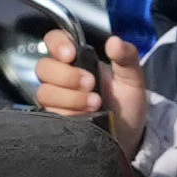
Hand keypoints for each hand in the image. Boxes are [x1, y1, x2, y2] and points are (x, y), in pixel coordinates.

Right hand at [29, 27, 150, 140]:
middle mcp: (62, 77)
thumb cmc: (127, 104)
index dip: (57, 44)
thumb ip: (126, 57)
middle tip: (91, 84)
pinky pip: (49, 115)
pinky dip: (68, 115)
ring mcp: (56, 100)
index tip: (71, 54)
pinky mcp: (54, 121)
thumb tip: (114, 41)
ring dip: (70, 98)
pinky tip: (86, 117)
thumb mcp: (132, 78)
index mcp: (78, 59)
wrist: (128, 136)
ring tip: (95, 104)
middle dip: (67, 76)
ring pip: (45, 93)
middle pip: (44, 67)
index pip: (54, 40)